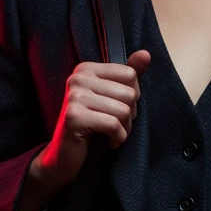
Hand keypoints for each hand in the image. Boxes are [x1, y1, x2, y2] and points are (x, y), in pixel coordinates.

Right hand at [18, 50, 150, 210]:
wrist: (64, 157)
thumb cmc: (91, 126)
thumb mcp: (111, 97)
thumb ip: (128, 75)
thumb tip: (146, 54)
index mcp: (86, 69)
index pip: (130, 74)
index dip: (132, 96)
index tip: (118, 108)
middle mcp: (77, 78)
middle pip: (129, 93)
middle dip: (130, 115)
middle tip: (115, 125)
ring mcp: (74, 97)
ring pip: (124, 110)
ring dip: (125, 129)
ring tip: (112, 134)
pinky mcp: (74, 117)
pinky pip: (114, 125)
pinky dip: (118, 138)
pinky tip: (109, 142)